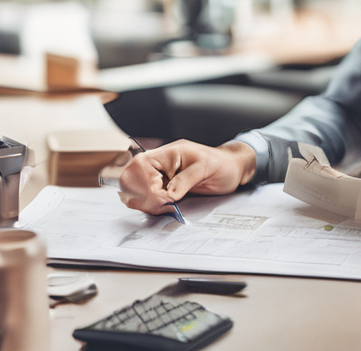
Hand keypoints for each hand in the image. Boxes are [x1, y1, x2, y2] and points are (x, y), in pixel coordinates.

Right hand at [118, 140, 256, 214]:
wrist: (231, 170)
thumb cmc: (221, 164)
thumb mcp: (206, 168)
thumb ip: (186, 180)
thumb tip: (169, 193)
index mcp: (167, 153)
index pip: (140, 166)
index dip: (147, 185)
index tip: (164, 197)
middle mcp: (159, 163)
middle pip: (130, 177)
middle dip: (142, 195)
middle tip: (163, 204)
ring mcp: (158, 176)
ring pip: (134, 190)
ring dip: (145, 202)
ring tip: (166, 207)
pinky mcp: (161, 188)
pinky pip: (145, 198)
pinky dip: (150, 206)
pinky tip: (165, 207)